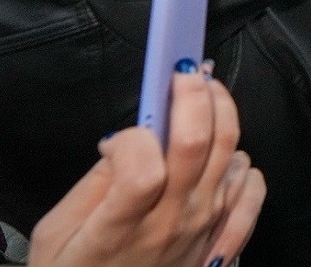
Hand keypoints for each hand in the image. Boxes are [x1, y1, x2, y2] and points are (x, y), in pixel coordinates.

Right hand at [28, 72, 264, 266]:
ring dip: (224, 118)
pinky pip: (253, 193)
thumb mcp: (57, 233)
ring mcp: (204, 231)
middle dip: (196, 94)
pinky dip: (246, 167)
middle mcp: (171, 224)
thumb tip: (123, 140)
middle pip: (201, 143)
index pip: (145, 166)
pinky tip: (229, 156)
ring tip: (207, 98)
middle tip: (186, 70)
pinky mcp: (223, 241)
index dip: (137, 136)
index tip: (126, 130)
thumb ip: (93, 184)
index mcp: (122, 225)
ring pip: (232, 157)